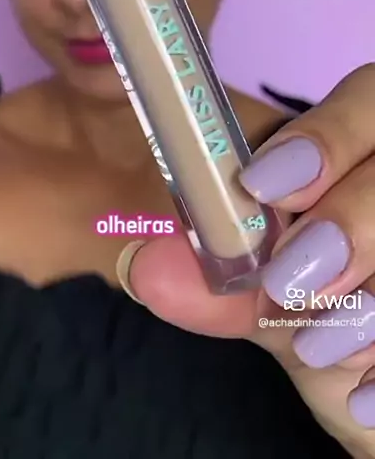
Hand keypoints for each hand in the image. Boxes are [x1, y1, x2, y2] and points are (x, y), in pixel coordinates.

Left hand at [116, 65, 374, 457]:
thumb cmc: (313, 309)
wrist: (361, 370)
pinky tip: (362, 399)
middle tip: (288, 279)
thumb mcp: (267, 294)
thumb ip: (219, 280)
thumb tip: (149, 265)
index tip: (261, 184)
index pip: (364, 102)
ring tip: (316, 345)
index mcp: (368, 145)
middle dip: (349, 220)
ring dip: (373, 298)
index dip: (324, 136)